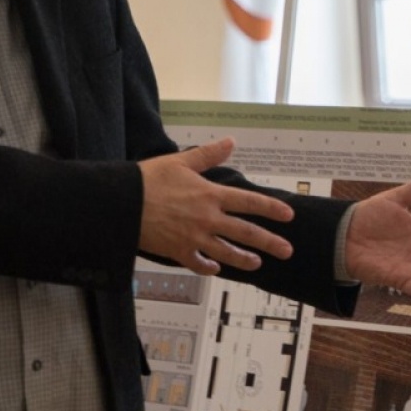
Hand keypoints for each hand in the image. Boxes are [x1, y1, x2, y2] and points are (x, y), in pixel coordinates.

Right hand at [138, 138, 293, 273]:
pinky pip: (198, 264)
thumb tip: (231, 142)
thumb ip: (208, 155)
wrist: (122, 204)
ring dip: (244, 259)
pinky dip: (208, 267)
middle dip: (269, 242)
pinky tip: (215, 268)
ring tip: (258, 264)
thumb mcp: (180, 162)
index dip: (271, 208)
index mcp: (211, 196)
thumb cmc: (149, 179)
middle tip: (287, 251)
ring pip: (226, 252)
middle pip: (246, 233)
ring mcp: (194, 238)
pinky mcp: (178, 252)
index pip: (249, 202)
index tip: (289, 215)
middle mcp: (207, 219)